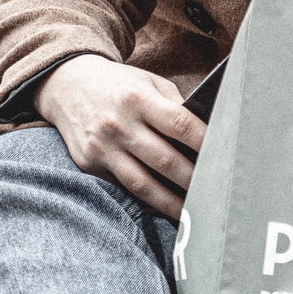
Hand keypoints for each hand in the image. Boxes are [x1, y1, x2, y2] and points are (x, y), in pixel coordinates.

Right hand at [36, 54, 204, 218]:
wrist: (66, 85)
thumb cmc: (118, 85)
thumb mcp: (148, 82)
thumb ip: (175, 105)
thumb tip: (207, 133)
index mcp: (137, 98)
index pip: (180, 124)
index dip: (206, 143)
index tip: (226, 156)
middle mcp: (118, 124)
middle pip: (165, 160)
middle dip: (195, 179)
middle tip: (216, 191)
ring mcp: (102, 147)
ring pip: (143, 184)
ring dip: (172, 202)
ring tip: (194, 212)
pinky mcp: (90, 164)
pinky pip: (123, 188)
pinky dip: (147, 200)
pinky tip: (165, 207)